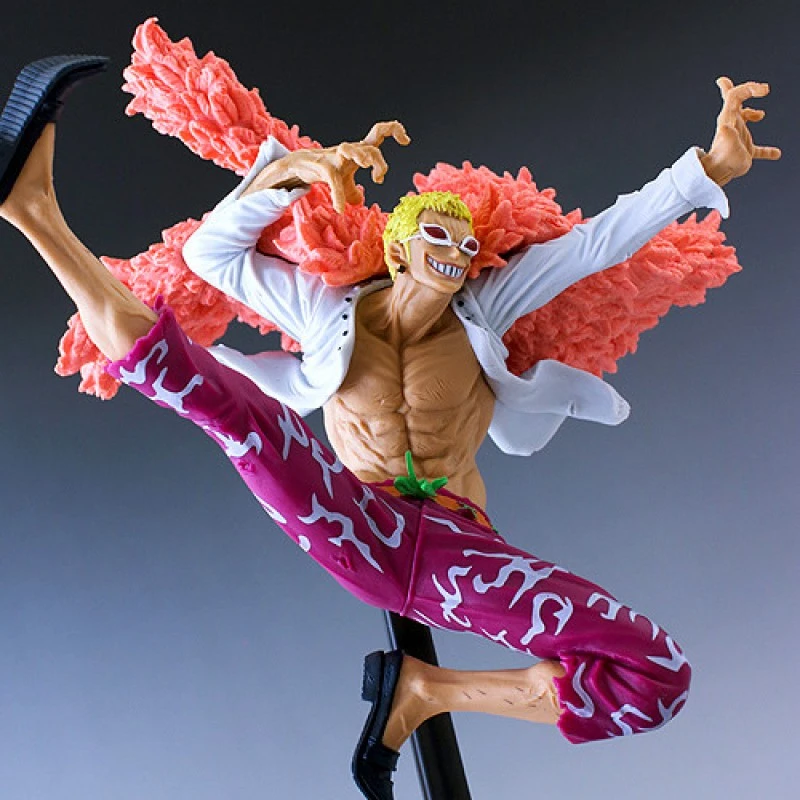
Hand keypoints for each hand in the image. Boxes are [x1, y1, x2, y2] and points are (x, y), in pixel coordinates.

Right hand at [244, 121, 409, 211]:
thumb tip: (360, 201)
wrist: (298, 167)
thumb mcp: (343, 182)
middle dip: (379, 160)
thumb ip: (354, 191)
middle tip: (379, 178)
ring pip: (351, 150)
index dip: (394, 131)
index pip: (379, 133)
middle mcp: (349, 151)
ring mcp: (335, 157)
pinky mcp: (321, 166)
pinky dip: (338, 195)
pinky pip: (333, 179)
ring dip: (363, 158)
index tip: (406, 141)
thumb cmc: (325, 171)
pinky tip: (340, 208)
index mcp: (359, 150)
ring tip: (374, 175)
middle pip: (369, 146)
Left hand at [700, 77, 780, 185]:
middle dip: (747, 91)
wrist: (719, 175)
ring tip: (760, 115)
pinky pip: (757, 149)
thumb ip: (727, 135)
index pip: (735, 95)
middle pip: (735, 102)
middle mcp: (732, 125)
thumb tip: (726, 128)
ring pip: (743, 120)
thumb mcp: (726, 144)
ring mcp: (738, 137)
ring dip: (752, 114)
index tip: (764, 90)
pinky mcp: (744, 152)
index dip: (749, 88)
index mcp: (728, 119)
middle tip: (762, 89)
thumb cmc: (723, 160)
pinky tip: (775, 154)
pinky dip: (766, 151)